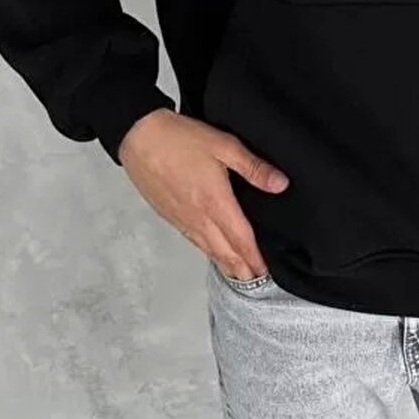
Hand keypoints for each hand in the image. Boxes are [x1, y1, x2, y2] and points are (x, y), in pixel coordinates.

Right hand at [117, 109, 288, 278]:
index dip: (255, 258)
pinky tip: (211, 252)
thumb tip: (280, 184)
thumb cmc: (178, 138)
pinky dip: (207, 252)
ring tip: (239, 276)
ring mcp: (182, 218)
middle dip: (242, 269)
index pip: (241, 239)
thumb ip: (253, 167)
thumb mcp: (224, 145)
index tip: (266, 273)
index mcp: (216, 202)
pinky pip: (192, 240)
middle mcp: (199, 217)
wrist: (138, 136)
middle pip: (225, 252)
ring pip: (208, 249)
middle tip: (257, 282)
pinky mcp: (169, 215)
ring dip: (225, 264)